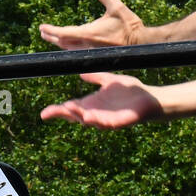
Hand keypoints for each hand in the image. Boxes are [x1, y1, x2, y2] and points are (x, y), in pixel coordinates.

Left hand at [38, 0, 143, 48]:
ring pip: (70, 48)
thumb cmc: (129, 24)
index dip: (51, 31)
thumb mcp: (116, 6)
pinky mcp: (96, 54)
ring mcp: (92, 51)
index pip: (64, 33)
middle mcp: (88, 44)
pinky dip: (70, 47)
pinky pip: (78, 52)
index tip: (42, 27)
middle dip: (52, 37)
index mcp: (90, 33)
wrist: (142, 43)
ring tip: (51, 37)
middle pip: (63, 42)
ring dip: (60, 42)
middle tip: (42, 32)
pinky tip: (68, 44)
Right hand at [40, 72, 162, 127]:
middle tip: (49, 113)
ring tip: (67, 108)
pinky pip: (106, 123)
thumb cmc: (131, 92)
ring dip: (78, 116)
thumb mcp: (109, 81)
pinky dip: (97, 121)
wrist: (151, 98)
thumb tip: (80, 72)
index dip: (58, 111)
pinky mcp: (120, 122)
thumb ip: (96, 77)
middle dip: (63, 114)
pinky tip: (88, 117)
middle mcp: (98, 113)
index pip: (72, 108)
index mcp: (93, 104)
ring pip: (89, 120)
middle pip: (76, 116)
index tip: (44, 113)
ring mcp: (108, 119)